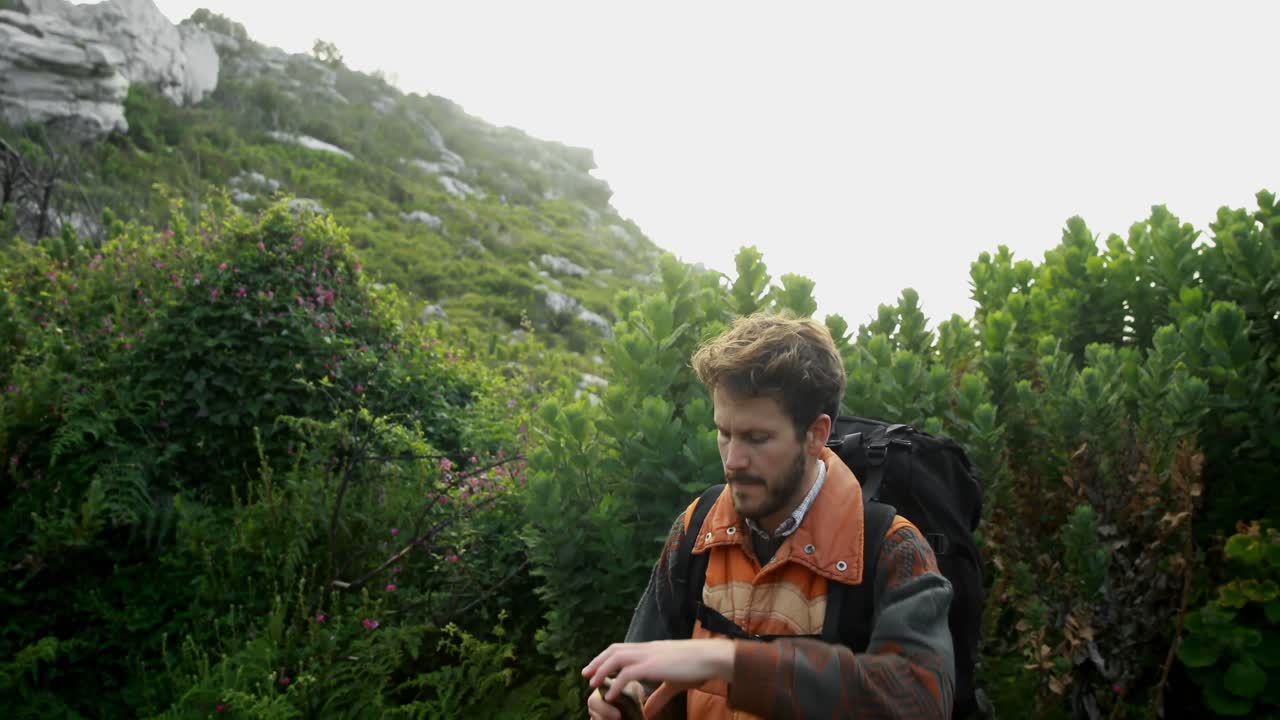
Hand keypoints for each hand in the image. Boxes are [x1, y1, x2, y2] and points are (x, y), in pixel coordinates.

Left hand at [582, 639, 734, 717]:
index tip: (596, 668)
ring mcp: (649, 655)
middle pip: (614, 649)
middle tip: (586, 675)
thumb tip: (648, 712)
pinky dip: (615, 684)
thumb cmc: (697, 668)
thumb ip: (659, 697)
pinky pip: (627, 673)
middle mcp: (647, 649)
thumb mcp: (674, 684)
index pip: (623, 649)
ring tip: (592, 685)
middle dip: (598, 661)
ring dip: (601, 670)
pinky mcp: (653, 665)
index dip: (607, 657)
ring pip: (616, 657)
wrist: (711, 658)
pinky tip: (610, 695)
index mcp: (651, 650)